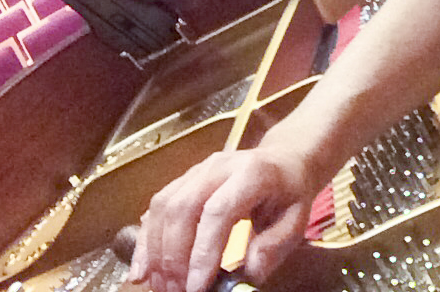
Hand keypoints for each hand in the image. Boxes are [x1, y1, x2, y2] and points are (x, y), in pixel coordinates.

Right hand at [127, 144, 317, 291]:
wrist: (284, 159)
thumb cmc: (290, 192)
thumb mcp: (296, 220)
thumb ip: (274, 246)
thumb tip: (248, 272)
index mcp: (252, 173)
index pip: (218, 211)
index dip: (202, 251)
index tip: (196, 288)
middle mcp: (219, 166)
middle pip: (184, 207)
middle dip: (174, 256)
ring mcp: (199, 169)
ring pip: (165, 205)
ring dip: (156, 251)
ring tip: (161, 286)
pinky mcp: (186, 178)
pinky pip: (158, 204)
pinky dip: (146, 238)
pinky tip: (143, 268)